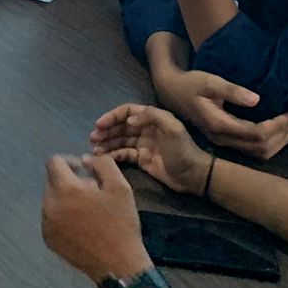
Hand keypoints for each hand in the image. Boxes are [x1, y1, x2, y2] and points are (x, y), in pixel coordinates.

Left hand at [41, 154, 153, 284]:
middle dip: (70, 181)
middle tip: (92, 193)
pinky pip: (51, 218)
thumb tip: (85, 159)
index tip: (86, 171)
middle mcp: (49, 205)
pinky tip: (82, 226)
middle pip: (53, 181)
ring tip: (89, 211)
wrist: (119, 265)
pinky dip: (63, 216)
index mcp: (65, 189)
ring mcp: (46, 224)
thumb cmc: (120, 224)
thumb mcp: (120, 187)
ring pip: (52, 200)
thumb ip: (102, 164)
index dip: (70, 161)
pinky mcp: (48, 239)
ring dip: (66, 199)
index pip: (54, 162)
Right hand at [89, 104, 212, 194]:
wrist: (194, 176)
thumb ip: (152, 116)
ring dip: (106, 143)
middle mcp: (146, 129)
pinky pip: (123, 154)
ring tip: (95, 150)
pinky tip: (103, 158)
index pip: (128, 111)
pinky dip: (113, 155)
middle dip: (106, 130)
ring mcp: (142, 144)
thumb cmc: (184, 150)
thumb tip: (129, 119)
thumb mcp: (173, 128)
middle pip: (121, 126)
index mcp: (153, 119)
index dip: (112, 116)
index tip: (100, 124)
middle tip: (93, 138)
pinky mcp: (141, 159)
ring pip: (119, 140)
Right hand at [154, 69, 287, 159]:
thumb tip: (257, 100)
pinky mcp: (226, 140)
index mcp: (220, 125)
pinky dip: (271, 144)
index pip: (257, 134)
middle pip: (261, 147)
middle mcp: (223, 139)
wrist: (171, 92)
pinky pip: (253, 150)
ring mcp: (224, 142)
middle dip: (282, 135)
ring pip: (259, 152)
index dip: (278, 126)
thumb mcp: (209, 81)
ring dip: (279, 141)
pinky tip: (281, 134)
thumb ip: (231, 91)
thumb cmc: (191, 83)